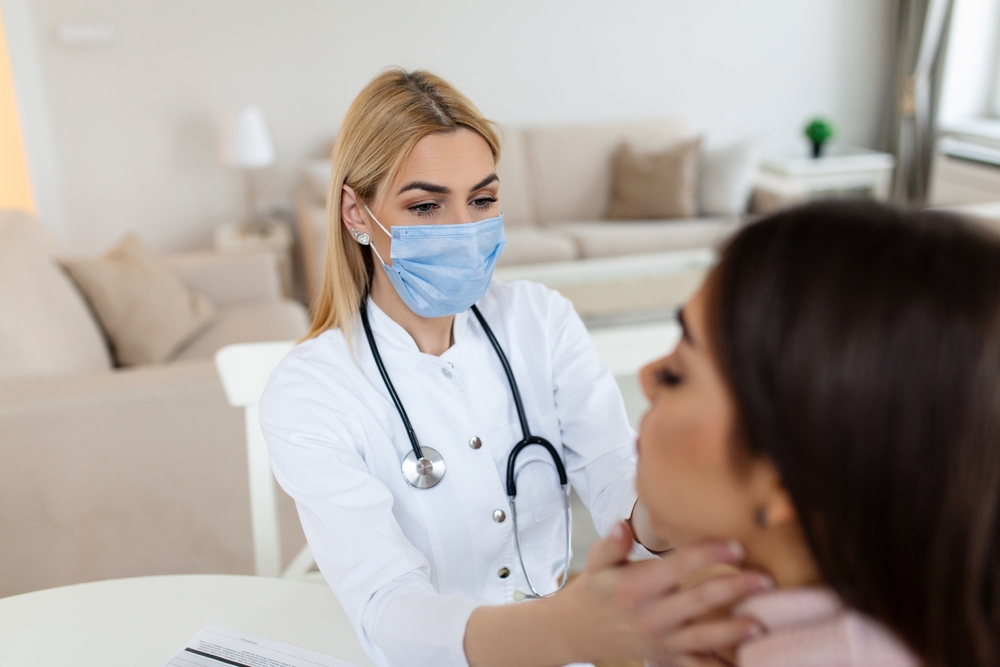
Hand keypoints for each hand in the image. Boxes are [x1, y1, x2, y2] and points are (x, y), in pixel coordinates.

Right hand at [547, 521, 769, 663]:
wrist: (575, 632)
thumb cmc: (593, 592)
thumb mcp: (596, 562)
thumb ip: (611, 543)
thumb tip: (621, 525)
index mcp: (636, 587)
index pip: (678, 567)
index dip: (709, 554)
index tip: (737, 545)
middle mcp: (651, 615)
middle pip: (698, 601)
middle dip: (734, 590)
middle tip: (765, 579)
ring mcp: (660, 639)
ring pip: (703, 636)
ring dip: (734, 631)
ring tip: (761, 623)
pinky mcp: (665, 657)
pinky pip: (696, 665)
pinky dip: (719, 666)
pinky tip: (744, 663)